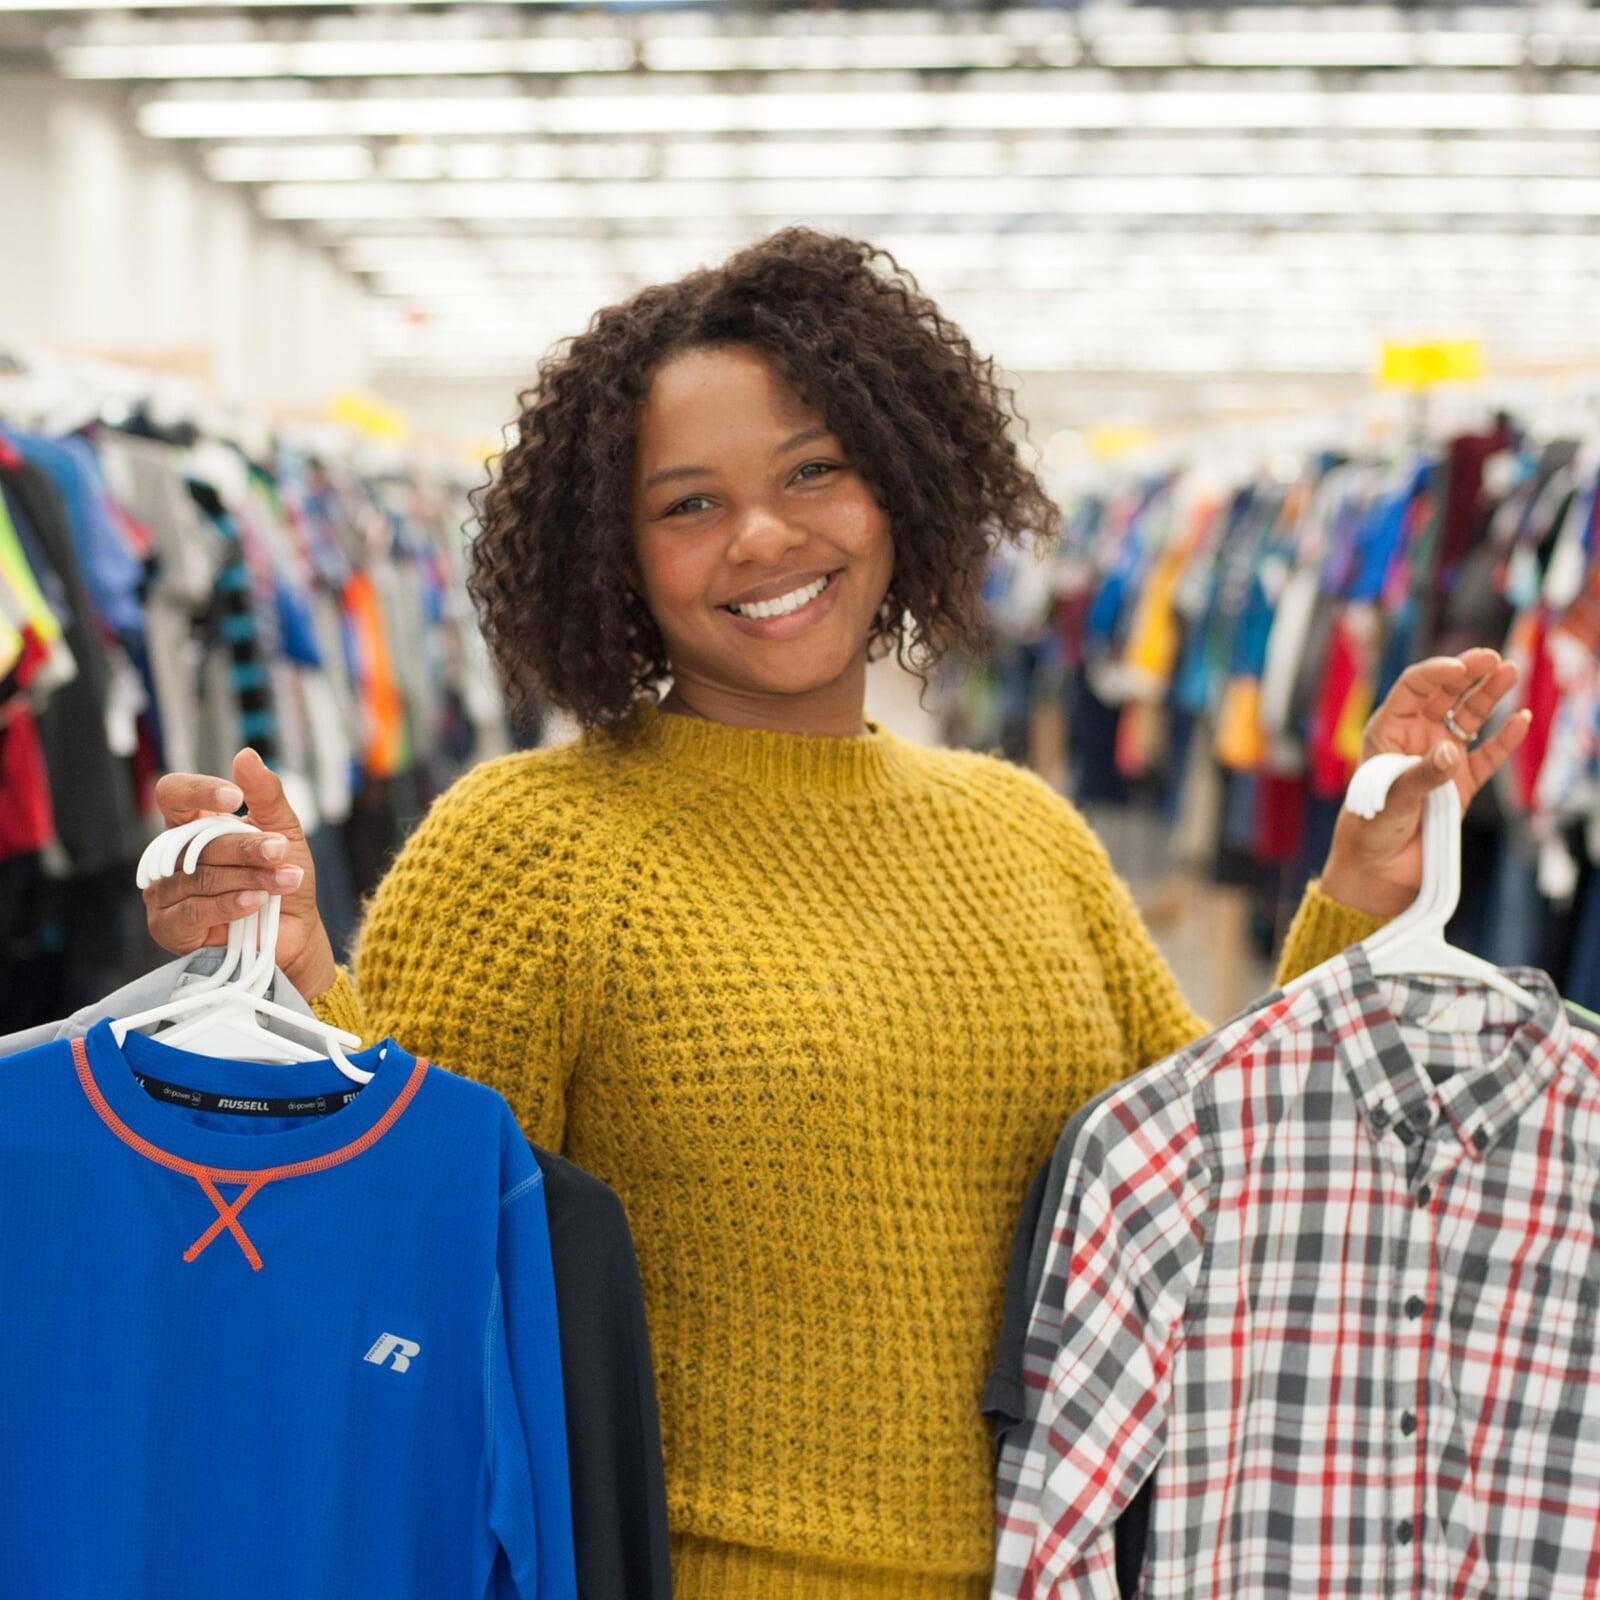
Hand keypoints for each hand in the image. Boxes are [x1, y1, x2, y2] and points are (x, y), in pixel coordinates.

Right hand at [145, 749, 337, 999]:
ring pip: (199, 876)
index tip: (234, 796)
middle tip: (281, 852)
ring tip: (285, 881)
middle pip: (195, 840)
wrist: (297, 935)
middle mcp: (171, 856)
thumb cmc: (285, 880)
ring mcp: (165, 892)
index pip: (173, 794)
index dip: (198, 791)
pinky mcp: (169, 927)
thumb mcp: (284, 832)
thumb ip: (267, 796)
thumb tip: (246, 755)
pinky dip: (229, 904)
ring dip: (249, 877)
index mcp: (192, 825)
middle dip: (246, 847)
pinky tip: (255, 903)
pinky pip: (193, 910)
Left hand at [1319, 648, 1531, 921]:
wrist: (1380, 867)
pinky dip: (1505, 739)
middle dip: (1468, 674)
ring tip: (1510, 671)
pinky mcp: (1463, 782)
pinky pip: (1489, 754)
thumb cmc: (1371, 826)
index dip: (1435, 674)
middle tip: (1492, 658)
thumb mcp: (1391, 799)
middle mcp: (1416, 737)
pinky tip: (1522, 720)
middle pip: (1445, 695)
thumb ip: (1422, 776)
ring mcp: (1442, 757)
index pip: (1413, 689)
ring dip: (1489, 696)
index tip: (1458, 669)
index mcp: (1389, 730)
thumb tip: (1452, 752)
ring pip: (1470, 718)